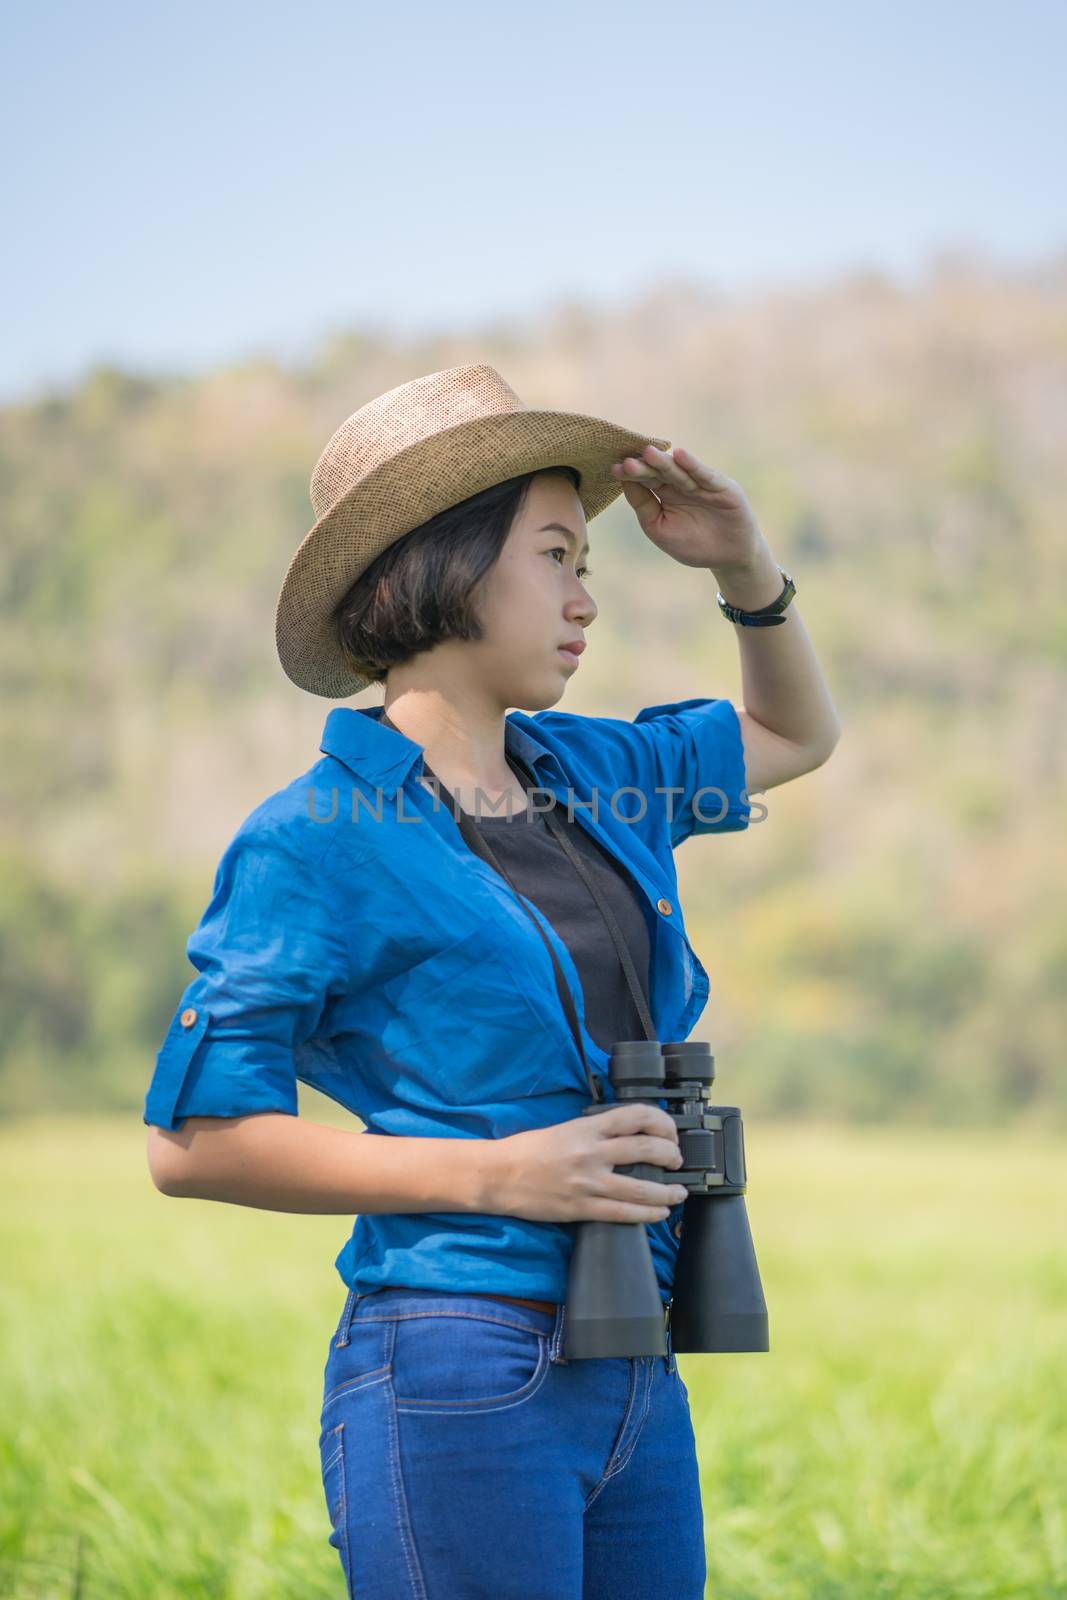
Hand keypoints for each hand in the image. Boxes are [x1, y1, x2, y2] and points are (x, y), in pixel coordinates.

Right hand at [487, 1102, 687, 1224]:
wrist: (499, 1175)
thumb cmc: (528, 1150)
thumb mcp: (565, 1129)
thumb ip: (595, 1130)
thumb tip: (628, 1135)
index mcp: (587, 1127)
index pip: (636, 1116)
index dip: (662, 1123)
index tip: (670, 1132)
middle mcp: (592, 1152)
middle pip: (648, 1149)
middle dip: (672, 1156)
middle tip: (677, 1161)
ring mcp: (588, 1182)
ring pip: (643, 1188)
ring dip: (669, 1191)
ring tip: (678, 1192)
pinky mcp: (582, 1208)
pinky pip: (624, 1214)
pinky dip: (648, 1214)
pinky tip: (659, 1212)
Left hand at [610, 444, 764, 571]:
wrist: (729, 557)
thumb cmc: (692, 544)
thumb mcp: (660, 528)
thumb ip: (643, 507)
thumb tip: (624, 483)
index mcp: (664, 493)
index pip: (644, 480)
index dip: (631, 475)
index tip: (615, 469)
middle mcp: (681, 484)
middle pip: (659, 473)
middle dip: (644, 467)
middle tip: (627, 461)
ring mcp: (701, 484)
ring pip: (679, 471)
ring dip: (664, 462)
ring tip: (648, 453)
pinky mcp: (722, 487)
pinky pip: (705, 475)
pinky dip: (693, 466)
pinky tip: (680, 455)